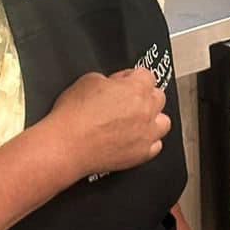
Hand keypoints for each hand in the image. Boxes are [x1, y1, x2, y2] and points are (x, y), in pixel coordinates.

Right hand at [47, 67, 171, 179]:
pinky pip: (156, 145)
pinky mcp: (141, 154)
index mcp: (136, 89)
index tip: (123, 82)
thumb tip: (114, 85)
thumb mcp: (89, 80)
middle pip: (158, 97)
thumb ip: (109, 79)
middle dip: (145, 96)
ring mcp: (146, 134)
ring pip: (163, 122)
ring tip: (136, 121)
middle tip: (127, 100)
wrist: (66, 146)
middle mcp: (146, 111)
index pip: (147, 75)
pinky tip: (134, 139)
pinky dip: (148, 141)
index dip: (132, 77)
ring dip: (153, 119)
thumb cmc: (74, 115)